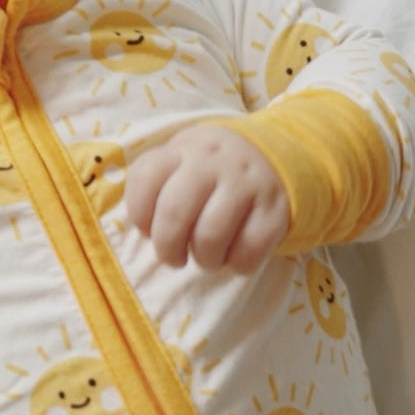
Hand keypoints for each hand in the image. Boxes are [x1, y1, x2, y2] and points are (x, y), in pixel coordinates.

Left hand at [126, 125, 287, 271]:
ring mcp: (246, 183)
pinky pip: (250, 249)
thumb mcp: (179, 159)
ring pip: (211, 235)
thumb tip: (144, 228)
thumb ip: (153, 184)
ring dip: (204, 259)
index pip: (145, 178)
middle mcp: (213, 162)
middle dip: (167, 247)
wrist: (272, 153)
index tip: (147, 230)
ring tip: (206, 258)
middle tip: (173, 258)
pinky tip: (234, 257)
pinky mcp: (275, 208)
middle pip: (174, 212)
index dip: (139, 214)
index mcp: (182, 150)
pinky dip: (237, 264)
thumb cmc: (209, 169)